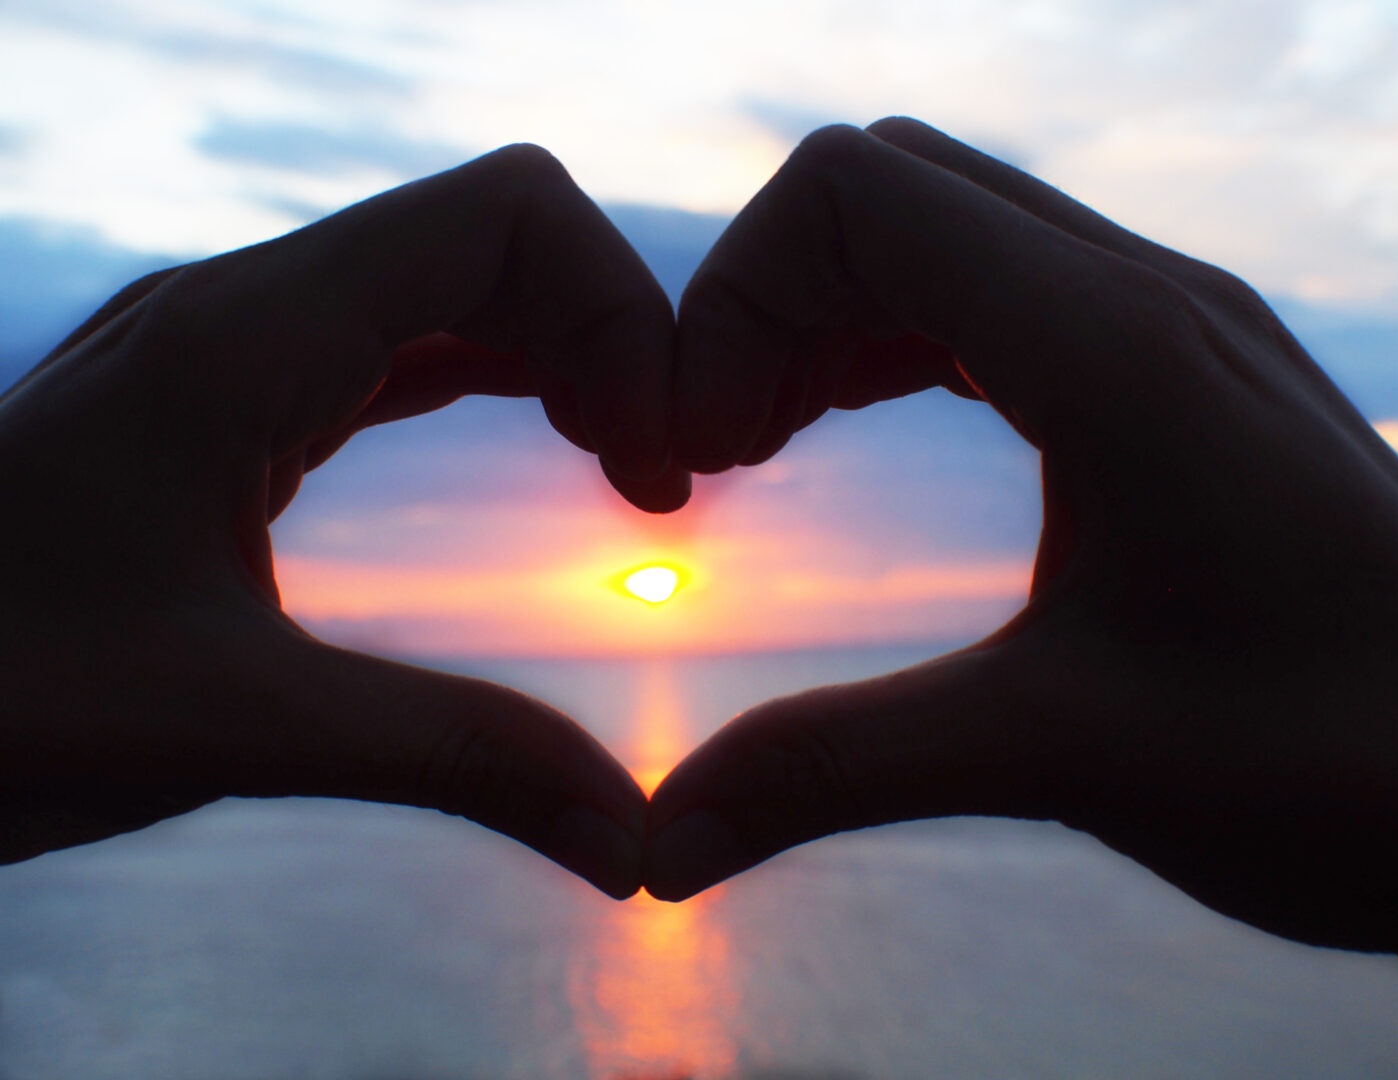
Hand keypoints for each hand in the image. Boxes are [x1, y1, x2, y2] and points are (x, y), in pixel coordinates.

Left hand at [0, 144, 677, 897]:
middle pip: (500, 234)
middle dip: (614, 335)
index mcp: (244, 337)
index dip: (623, 313)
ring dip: (565, 353)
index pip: (507, 214)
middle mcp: (246, 305)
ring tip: (631, 467)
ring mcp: (238, 343)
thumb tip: (633, 841)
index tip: (661, 463)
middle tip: (665, 478)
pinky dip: (505, 377)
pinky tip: (552, 448)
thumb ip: (454, 759)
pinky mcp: (237, 395)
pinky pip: (409, 338)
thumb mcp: (235, 728)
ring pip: (457, 280)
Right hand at [648, 118, 1397, 968]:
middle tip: (723, 455)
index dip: (734, 299)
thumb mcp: (1056, 758)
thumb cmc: (1327, 766)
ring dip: (826, 315)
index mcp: (1112, 351)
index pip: (853, 192)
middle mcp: (1144, 297)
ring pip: (938, 226)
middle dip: (764, 304)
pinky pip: (994, 286)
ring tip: (768, 443)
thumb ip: (832, 772)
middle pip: (882, 189)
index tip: (707, 456)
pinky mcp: (1176, 368)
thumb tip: (661, 845)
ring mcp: (1169, 322)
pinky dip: (894, 334)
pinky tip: (858, 425)